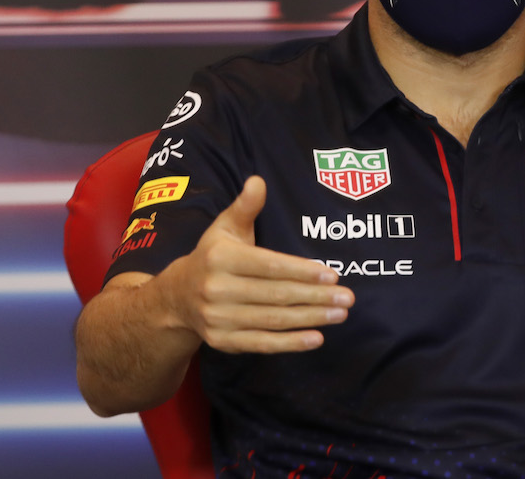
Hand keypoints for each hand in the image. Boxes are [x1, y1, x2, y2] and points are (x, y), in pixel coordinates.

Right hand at [166, 175, 353, 352]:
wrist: (177, 297)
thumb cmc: (213, 256)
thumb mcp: (225, 227)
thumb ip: (245, 206)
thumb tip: (258, 181)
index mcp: (221, 258)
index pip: (269, 266)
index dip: (302, 271)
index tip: (332, 275)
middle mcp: (217, 289)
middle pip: (275, 295)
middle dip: (315, 297)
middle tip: (347, 298)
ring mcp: (218, 318)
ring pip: (273, 320)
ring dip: (310, 319)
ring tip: (339, 314)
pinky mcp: (222, 341)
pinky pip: (262, 343)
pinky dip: (291, 343)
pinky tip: (316, 338)